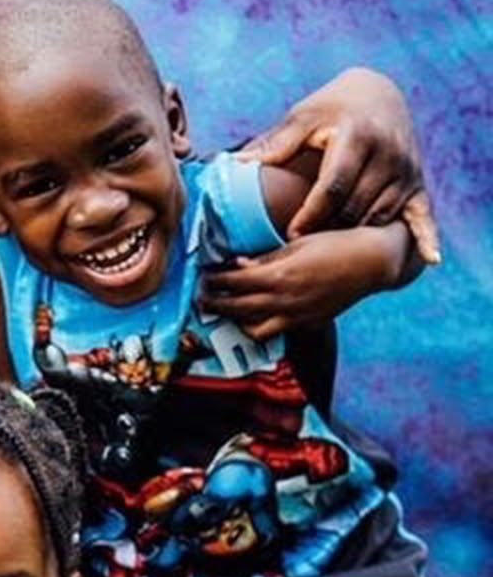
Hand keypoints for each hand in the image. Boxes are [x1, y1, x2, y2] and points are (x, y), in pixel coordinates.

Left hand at [200, 227, 403, 339]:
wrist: (372, 263)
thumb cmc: (336, 244)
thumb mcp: (297, 245)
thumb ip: (265, 259)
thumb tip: (238, 265)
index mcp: (280, 277)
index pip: (234, 283)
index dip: (215, 281)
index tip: (204, 276)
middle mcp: (285, 301)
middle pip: (237, 309)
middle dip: (215, 304)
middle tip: (203, 298)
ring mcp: (297, 317)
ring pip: (253, 330)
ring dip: (235, 322)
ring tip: (226, 311)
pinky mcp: (309, 324)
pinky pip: (277, 331)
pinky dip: (261, 326)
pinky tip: (255, 316)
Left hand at [238, 67, 439, 262]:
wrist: (377, 94)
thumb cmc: (329, 109)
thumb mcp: (302, 118)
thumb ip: (274, 144)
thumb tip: (235, 165)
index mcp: (356, 136)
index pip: (333, 185)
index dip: (312, 213)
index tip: (291, 234)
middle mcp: (387, 153)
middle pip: (355, 206)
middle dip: (329, 227)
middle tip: (304, 246)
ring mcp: (406, 169)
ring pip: (378, 216)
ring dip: (354, 233)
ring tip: (329, 246)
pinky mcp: (417, 181)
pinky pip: (423, 214)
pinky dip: (427, 236)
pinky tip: (430, 259)